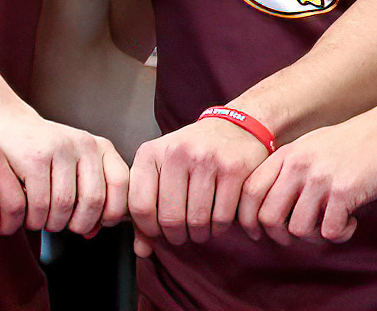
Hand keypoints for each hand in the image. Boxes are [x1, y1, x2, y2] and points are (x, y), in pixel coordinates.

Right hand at [0, 104, 129, 235]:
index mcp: (100, 146)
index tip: (97, 223)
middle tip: (64, 227)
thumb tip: (94, 231)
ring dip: (52, 224)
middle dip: (79, 224)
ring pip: (64, 205)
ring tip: (43, 221)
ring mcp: (59, 148)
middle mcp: (84, 143)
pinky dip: (34, 219)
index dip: (112, 212)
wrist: (8, 124)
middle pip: (94, 200)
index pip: (120, 184)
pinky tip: (29, 216)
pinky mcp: (34, 157)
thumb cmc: (43, 152)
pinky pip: (40, 203)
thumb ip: (90, 194)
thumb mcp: (74, 166)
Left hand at [129, 116, 271, 254]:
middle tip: (182, 235)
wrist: (236, 126)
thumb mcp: (161, 170)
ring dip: (199, 235)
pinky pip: (222, 217)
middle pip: (170, 218)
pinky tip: (217, 221)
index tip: (158, 232)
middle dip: (176, 237)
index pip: (140, 206)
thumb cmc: (192, 154)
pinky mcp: (234, 168)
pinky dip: (219, 228)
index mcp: (151, 152)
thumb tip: (142, 250)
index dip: (148, 229)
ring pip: (197, 221)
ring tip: (200, 229)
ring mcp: (207, 158)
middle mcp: (177, 152)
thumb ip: (146, 208)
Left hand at [236, 112, 376, 245]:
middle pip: (268, 217)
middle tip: (305, 235)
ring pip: (298, 230)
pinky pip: (330, 232)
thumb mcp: (312, 146)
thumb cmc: (355, 143)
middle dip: (282, 237)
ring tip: (333, 225)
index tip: (264, 232)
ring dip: (316, 237)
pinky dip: (341, 234)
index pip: (250, 191)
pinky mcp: (344, 190)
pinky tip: (352, 222)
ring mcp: (320, 177)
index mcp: (287, 154)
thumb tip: (271, 210)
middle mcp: (298, 164)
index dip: (250, 219)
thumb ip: (290, 169)